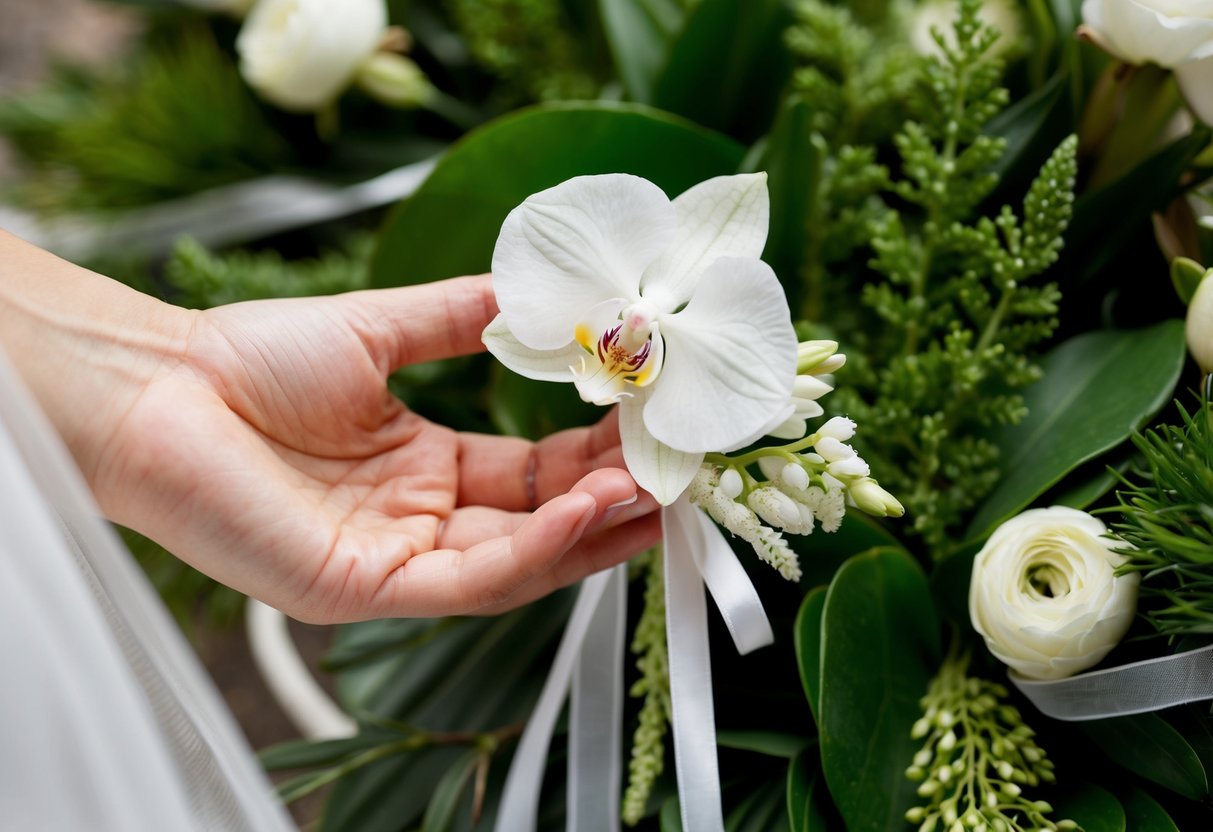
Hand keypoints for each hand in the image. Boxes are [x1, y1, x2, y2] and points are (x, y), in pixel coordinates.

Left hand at [89, 276, 659, 622]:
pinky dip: (538, 550)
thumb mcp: (380, 331)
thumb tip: (538, 291)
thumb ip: (461, 318)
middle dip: (612, 498)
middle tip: (679, 465)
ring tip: (656, 492)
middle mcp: (418, 522)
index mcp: (422, 469)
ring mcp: (396, 562)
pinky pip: (473, 579)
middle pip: (538, 523)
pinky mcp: (367, 590)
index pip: (531, 473)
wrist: (158, 385)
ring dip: (593, 531)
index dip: (594, 452)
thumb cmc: (247, 360)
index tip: (652, 417)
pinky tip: (590, 507)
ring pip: (519, 562)